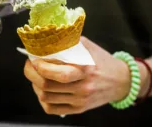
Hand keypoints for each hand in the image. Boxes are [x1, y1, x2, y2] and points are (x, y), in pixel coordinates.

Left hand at [24, 36, 146, 114]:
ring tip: (37, 76)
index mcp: (85, 68)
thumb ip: (67, 43)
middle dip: (31, 74)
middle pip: (46, 85)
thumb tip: (44, 42)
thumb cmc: (102, 60)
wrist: (121, 81)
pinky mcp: (79, 109)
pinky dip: (43, 99)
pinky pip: (52, 109)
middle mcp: (82, 86)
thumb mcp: (88, 46)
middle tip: (30, 65)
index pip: (55, 72)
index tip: (34, 58)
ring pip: (45, 97)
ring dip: (35, 85)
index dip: (38, 65)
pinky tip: (45, 90)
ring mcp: (80, 100)